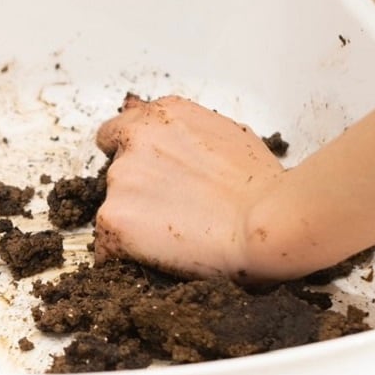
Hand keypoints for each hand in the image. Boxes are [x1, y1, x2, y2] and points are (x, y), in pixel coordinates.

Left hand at [93, 94, 285, 280]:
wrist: (267, 220)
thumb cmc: (263, 185)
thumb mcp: (231, 136)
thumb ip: (192, 138)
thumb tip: (185, 152)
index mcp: (164, 114)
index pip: (120, 131)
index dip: (133, 157)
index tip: (146, 176)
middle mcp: (136, 138)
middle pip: (117, 171)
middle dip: (138, 192)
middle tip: (174, 214)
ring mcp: (121, 179)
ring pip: (114, 207)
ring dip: (135, 223)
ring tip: (177, 238)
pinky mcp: (114, 219)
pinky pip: (106, 246)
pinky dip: (126, 256)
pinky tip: (160, 260)